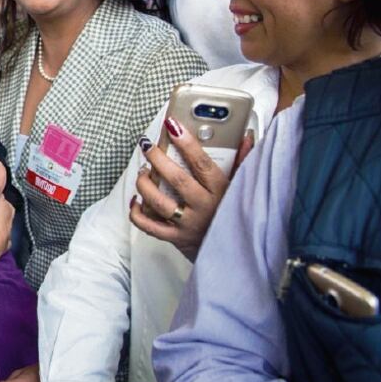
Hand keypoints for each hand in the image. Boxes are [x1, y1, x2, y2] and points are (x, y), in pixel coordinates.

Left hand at [130, 118, 254, 260]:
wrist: (234, 255)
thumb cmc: (234, 213)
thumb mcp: (243, 187)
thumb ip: (244, 161)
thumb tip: (245, 137)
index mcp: (222, 191)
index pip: (203, 164)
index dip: (186, 143)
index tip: (172, 126)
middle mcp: (204, 207)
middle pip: (177, 180)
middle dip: (158, 159)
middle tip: (147, 146)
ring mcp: (188, 224)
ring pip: (159, 202)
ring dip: (145, 184)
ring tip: (142, 171)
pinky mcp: (175, 238)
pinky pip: (149, 226)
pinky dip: (137, 213)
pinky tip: (135, 200)